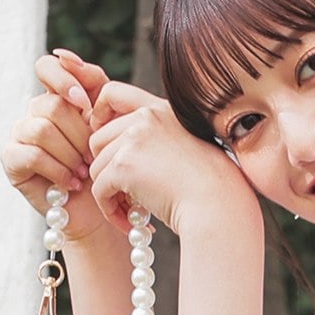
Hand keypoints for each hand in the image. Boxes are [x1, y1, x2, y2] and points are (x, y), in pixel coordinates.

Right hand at [0, 48, 111, 243]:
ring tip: (84, 173)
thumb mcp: (109, 122)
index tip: (85, 104)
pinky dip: (57, 170)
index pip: (48, 67)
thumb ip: (95, 86)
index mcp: (58, 97)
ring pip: (43, 128)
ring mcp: (21, 134)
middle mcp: (35, 111)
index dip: (65, 80)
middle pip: (53, 105)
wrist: (100, 211)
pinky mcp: (12, 159)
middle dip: (80, 135)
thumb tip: (66, 56)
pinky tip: (70, 183)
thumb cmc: (107, 167)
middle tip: (94, 158)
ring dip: (70, 155)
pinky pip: (31, 153)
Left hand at [87, 81, 260, 238]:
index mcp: (162, 109)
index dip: (99, 116)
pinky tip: (128, 221)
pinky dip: (109, 210)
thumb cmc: (210, 187)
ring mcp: (133, 139)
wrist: (218, 205)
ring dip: (109, 194)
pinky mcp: (123, 166)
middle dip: (105, 169)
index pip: (112, 93)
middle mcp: (146, 118)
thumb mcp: (186, 149)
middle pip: (97, 139)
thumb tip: (120, 153)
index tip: (105, 143)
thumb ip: (156, 140)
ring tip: (130, 213)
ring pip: (96, 168)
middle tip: (123, 194)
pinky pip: (99, 189)